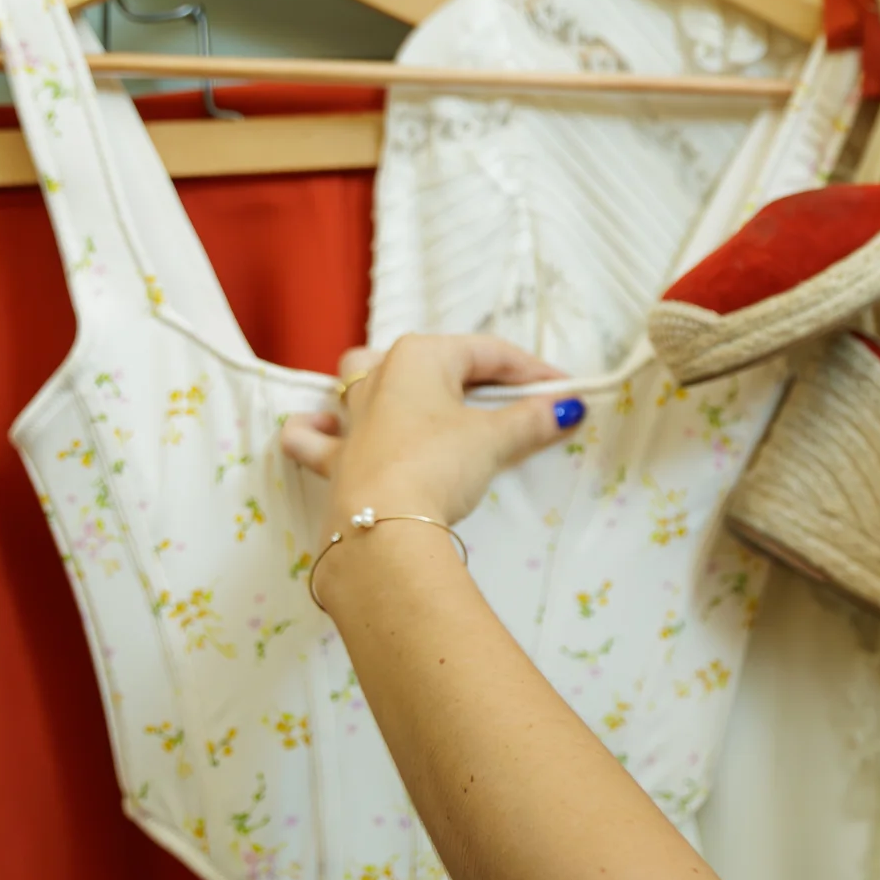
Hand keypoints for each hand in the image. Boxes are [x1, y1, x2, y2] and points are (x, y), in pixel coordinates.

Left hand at [280, 334, 581, 536]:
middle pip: (430, 362)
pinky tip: (323, 430)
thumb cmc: (438, 464)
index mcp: (420, 356)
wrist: (382, 526)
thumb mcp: (494, 439)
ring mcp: (351, 417)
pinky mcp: (333, 458)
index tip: (562, 390)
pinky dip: (314, 431)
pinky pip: (312, 437)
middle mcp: (378, 376)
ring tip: (408, 397)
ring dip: (380, 384)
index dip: (530, 370)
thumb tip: (566, 409)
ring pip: (356, 382)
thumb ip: (531, 419)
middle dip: (469, 376)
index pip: (488, 353)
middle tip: (511, 400)